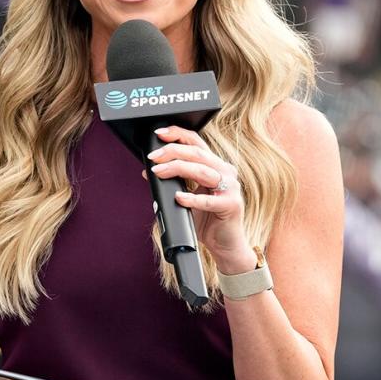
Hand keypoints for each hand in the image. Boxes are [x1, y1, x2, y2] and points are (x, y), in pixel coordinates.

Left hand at [146, 126, 255, 273]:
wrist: (226, 245)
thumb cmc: (207, 220)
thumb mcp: (185, 198)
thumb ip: (172, 183)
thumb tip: (148, 171)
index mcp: (216, 166)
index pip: (197, 142)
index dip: (178, 134)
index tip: (159, 134)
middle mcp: (225, 172)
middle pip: (197, 153)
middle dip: (172, 152)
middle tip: (153, 157)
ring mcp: (231, 188)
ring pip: (202, 170)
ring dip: (177, 169)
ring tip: (159, 172)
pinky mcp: (231, 205)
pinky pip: (209, 200)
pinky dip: (191, 199)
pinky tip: (178, 198)